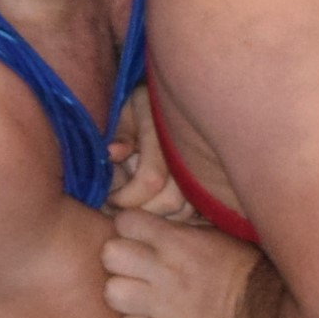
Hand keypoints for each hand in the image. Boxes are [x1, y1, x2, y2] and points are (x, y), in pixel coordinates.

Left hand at [104, 207, 264, 317]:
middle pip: (111, 255)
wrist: (267, 310)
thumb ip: (174, 227)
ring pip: (113, 293)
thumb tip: (142, 220)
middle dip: (120, 258)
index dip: (129, 228)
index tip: (139, 236)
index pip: (125, 222)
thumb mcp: (212, 233)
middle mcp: (168, 272)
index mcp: (180, 241)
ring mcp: (165, 307)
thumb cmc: (239, 266)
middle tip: (135, 266)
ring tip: (140, 296)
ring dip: (124, 293)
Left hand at [105, 95, 196, 221]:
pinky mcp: (210, 185)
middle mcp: (189, 156)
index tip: (109, 198)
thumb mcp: (128, 110)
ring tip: (137, 210)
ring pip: (183, 210)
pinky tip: (155, 209)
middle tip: (119, 210)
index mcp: (165, 135)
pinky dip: (172, 217)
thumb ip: (121, 132)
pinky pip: (193, 211)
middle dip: (140, 212)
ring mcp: (203, 172)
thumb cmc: (146, 107)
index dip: (125, 197)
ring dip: (156, 216)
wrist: (185, 100)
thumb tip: (113, 152)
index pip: (150, 180)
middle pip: (170, 201)